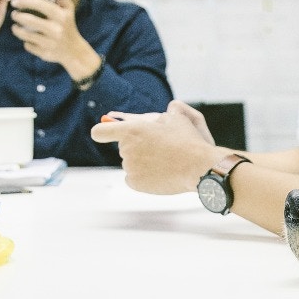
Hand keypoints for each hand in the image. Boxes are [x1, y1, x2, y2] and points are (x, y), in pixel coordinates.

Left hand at [11, 0, 98, 79]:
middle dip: (17, 16)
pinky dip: (26, 41)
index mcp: (61, 16)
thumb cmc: (68, 25)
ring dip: (17, 29)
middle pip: (29, 20)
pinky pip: (28, 46)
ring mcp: (50, 43)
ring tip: (16, 26)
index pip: (39, 4)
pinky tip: (28, 38)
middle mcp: (56, 30)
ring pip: (25, 34)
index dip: (25, 1)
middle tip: (14, 14)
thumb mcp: (68, 9)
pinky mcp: (44, 54)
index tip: (15, 1)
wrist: (74, 51)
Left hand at [91, 101, 224, 193]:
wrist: (198, 166)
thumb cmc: (187, 140)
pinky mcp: (134, 183)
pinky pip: (133, 178)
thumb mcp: (175, 118)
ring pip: (131, 163)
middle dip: (137, 147)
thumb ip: (159, 115)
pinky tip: (160, 173)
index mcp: (131, 130)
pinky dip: (144, 177)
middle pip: (123, 148)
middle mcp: (126, 149)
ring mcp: (129, 167)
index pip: (100, 132)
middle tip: (158, 149)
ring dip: (142, 162)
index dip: (102, 132)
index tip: (103, 134)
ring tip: (164, 162)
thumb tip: (158, 115)